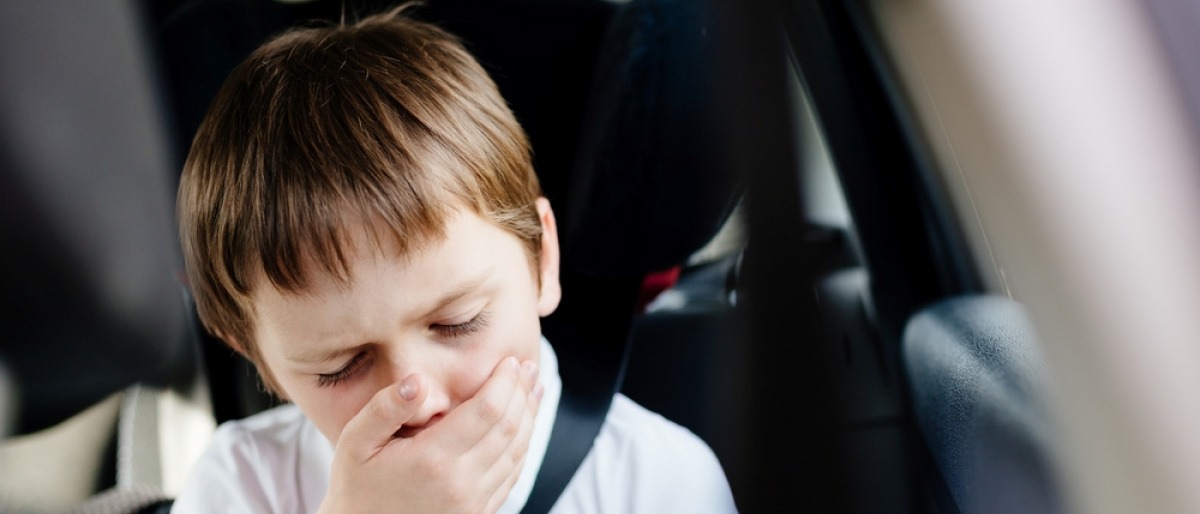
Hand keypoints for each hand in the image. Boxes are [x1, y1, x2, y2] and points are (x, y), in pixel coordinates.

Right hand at [317, 356, 543, 513]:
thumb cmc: (357, 488)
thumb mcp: (355, 444)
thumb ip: (384, 409)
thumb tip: (417, 381)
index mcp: (432, 459)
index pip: (486, 411)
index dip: (504, 383)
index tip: (509, 361)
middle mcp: (460, 483)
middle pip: (508, 429)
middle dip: (522, 393)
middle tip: (528, 367)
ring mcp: (472, 502)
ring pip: (517, 453)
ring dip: (530, 417)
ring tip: (534, 389)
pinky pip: (512, 476)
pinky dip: (523, 446)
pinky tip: (523, 427)